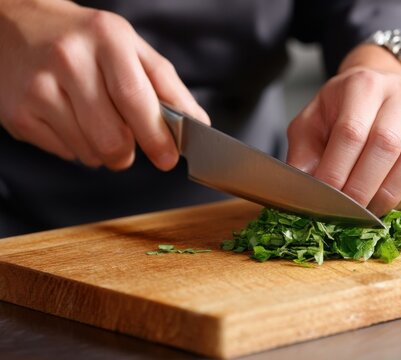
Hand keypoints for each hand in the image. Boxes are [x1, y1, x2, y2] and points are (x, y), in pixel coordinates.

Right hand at [0, 0, 208, 169]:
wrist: (17, 23)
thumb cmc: (85, 39)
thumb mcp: (130, 47)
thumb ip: (167, 85)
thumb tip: (198, 123)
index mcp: (107, 39)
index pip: (137, 99)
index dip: (156, 136)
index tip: (168, 158)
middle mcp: (69, 59)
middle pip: (112, 137)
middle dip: (129, 153)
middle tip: (130, 147)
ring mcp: (38, 87)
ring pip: (89, 152)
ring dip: (103, 151)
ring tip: (96, 123)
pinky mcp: (18, 113)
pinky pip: (64, 153)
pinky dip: (77, 147)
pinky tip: (70, 120)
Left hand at [287, 45, 400, 215]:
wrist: (384, 91)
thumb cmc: (343, 111)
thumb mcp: (313, 122)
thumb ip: (304, 152)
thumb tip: (304, 188)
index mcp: (362, 85)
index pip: (351, 132)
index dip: (336, 170)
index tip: (323, 197)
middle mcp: (400, 94)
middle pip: (385, 144)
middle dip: (361, 187)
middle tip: (344, 212)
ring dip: (388, 193)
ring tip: (366, 211)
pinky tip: (388, 202)